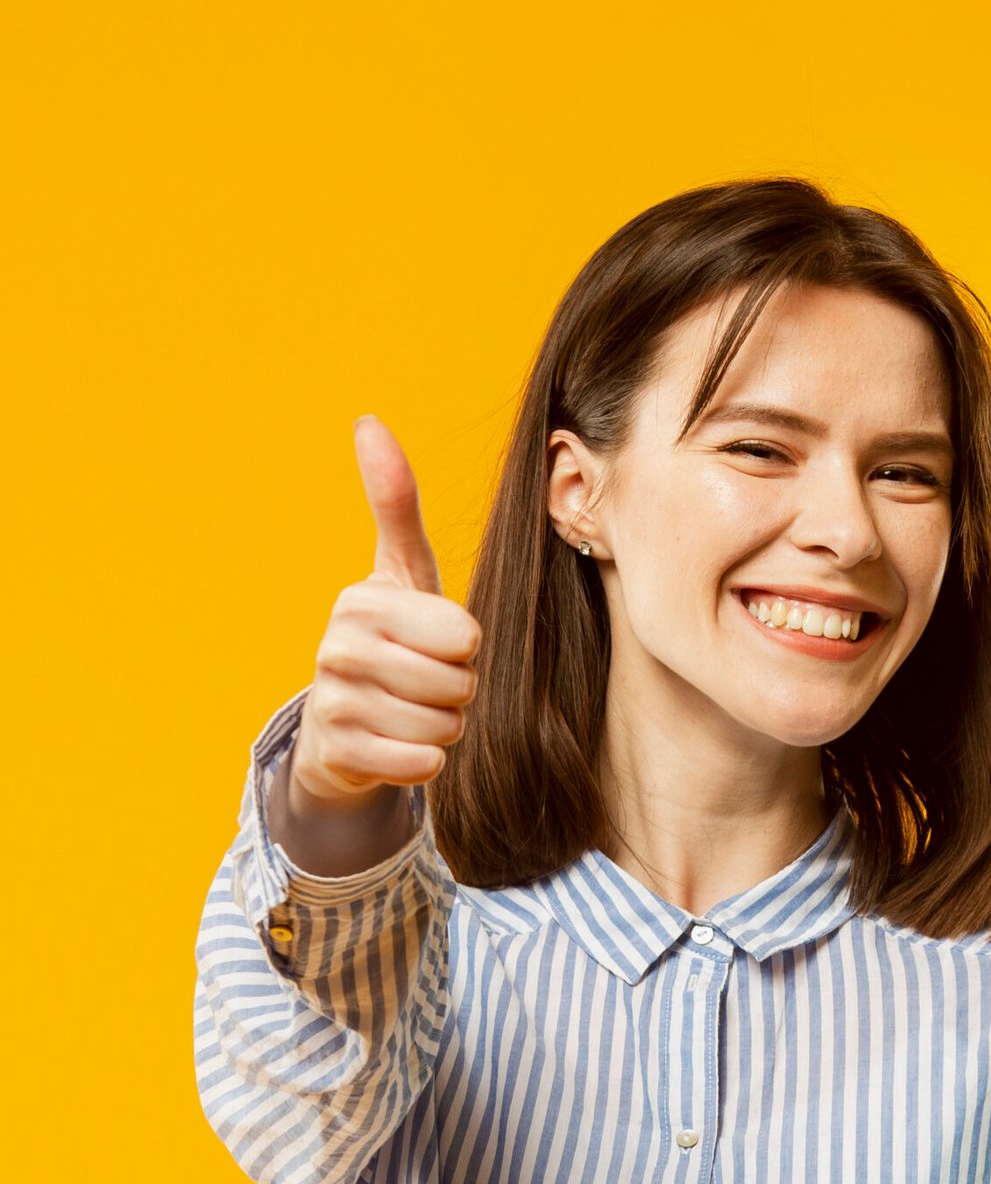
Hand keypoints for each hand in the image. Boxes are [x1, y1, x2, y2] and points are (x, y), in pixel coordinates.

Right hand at [292, 416, 483, 806]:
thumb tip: (368, 421)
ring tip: (411, 710)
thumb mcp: (401, 571)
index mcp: (363, 599)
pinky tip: (400, 744)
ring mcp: (333, 700)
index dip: (464, 647)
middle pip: (457, 681)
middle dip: (458, 690)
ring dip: (443, 726)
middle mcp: (339, 645)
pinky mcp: (338, 752)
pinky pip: (421, 763)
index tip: (436, 641)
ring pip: (444, 724)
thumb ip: (393, 502)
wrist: (342, 724)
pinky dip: (426, 761)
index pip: (463, 634)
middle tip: (427, 682)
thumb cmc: (392, 638)